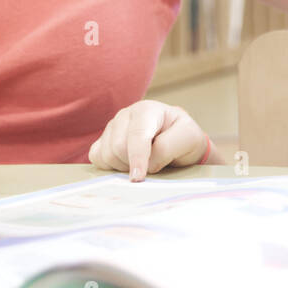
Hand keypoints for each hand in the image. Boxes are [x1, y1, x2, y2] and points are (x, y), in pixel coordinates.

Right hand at [88, 100, 209, 180]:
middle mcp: (126, 115)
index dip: (137, 157)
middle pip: (118, 147)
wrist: (177, 141)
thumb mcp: (189, 139)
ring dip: (124, 167)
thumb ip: (168, 147)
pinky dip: (111, 166)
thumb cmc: (183, 138)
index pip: (137, 134)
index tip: (138, 177)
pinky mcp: (102, 140)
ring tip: (142, 163)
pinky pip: (97, 158)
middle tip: (152, 166)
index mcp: (147, 110)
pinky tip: (127, 164)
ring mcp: (112, 127)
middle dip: (133, 163)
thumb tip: (147, 163)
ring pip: (106, 155)